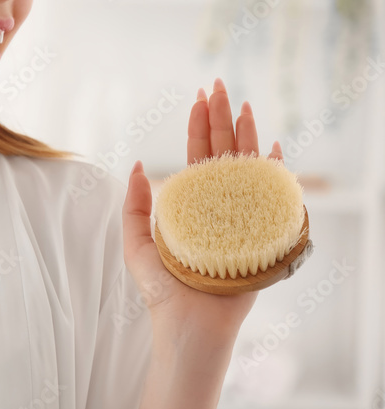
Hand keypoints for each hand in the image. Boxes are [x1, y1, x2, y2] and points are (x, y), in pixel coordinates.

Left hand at [121, 78, 283, 346]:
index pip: (197, 154)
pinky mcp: (260, 233)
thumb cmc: (162, 288)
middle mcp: (219, 204)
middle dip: (221, 117)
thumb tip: (137, 165)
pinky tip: (273, 148)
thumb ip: (134, 206)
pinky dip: (275, 173)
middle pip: (222, 151)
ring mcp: (242, 216)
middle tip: (219, 85)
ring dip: (246, 134)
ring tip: (243, 105)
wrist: (188, 323)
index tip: (199, 96)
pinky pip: (272, 197)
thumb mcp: (135, 242)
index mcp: (192, 203)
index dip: (198, 124)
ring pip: (246, 165)